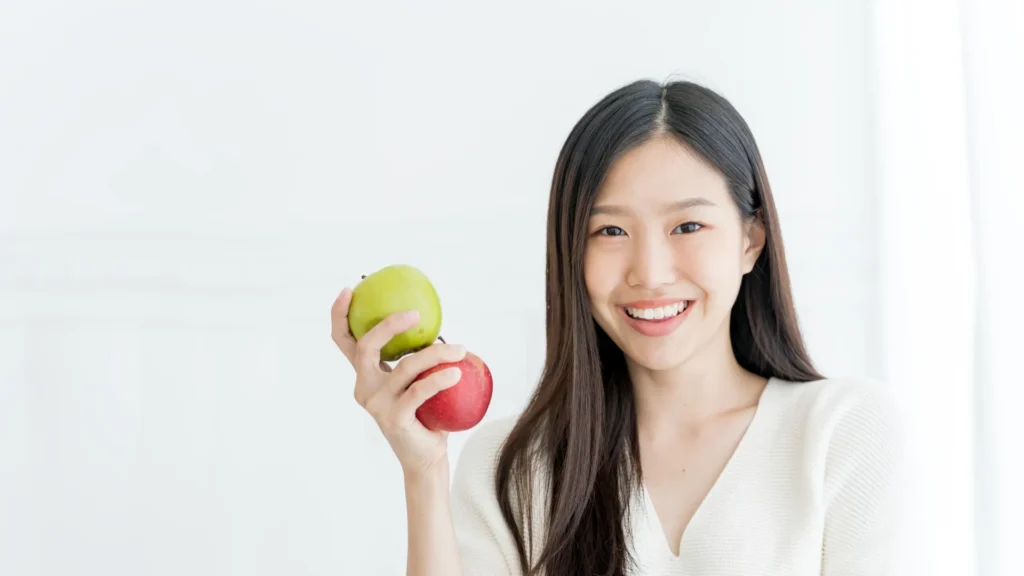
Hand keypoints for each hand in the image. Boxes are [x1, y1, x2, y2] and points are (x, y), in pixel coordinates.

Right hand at [331, 287, 467, 475]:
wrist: (425, 457)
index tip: (350, 290)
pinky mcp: (393, 418)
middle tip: (415, 313)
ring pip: (405, 367)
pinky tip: (456, 372)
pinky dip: (440, 379)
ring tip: (461, 349)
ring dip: (436, 354)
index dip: (340, 315)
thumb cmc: (425, 415)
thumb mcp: (417, 381)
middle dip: (388, 325)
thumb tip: (437, 323)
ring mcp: (376, 404)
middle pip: (366, 347)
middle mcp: (364, 388)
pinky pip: (420, 391)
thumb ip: (417, 358)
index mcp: (365, 375)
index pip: (344, 341)